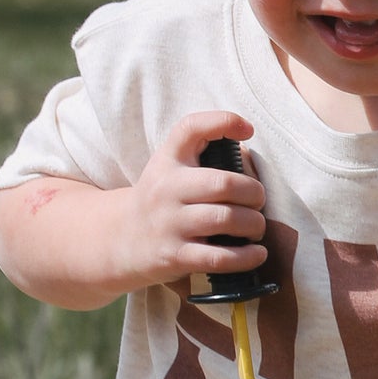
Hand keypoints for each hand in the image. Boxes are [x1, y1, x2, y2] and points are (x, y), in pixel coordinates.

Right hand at [124, 111, 266, 287]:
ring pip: (226, 219)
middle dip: (254, 193)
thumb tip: (246, 134)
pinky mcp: (175, 256)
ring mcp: (169, 223)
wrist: (120, 239)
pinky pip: (219, 257)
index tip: (248, 130)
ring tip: (256, 228)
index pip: (191, 128)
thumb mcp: (170, 166)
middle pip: (223, 184)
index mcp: (168, 161)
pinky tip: (257, 253)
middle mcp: (166, 189)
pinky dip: (246, 256)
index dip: (223, 122)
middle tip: (257, 201)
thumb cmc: (161, 198)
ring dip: (254, 225)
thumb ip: (201, 148)